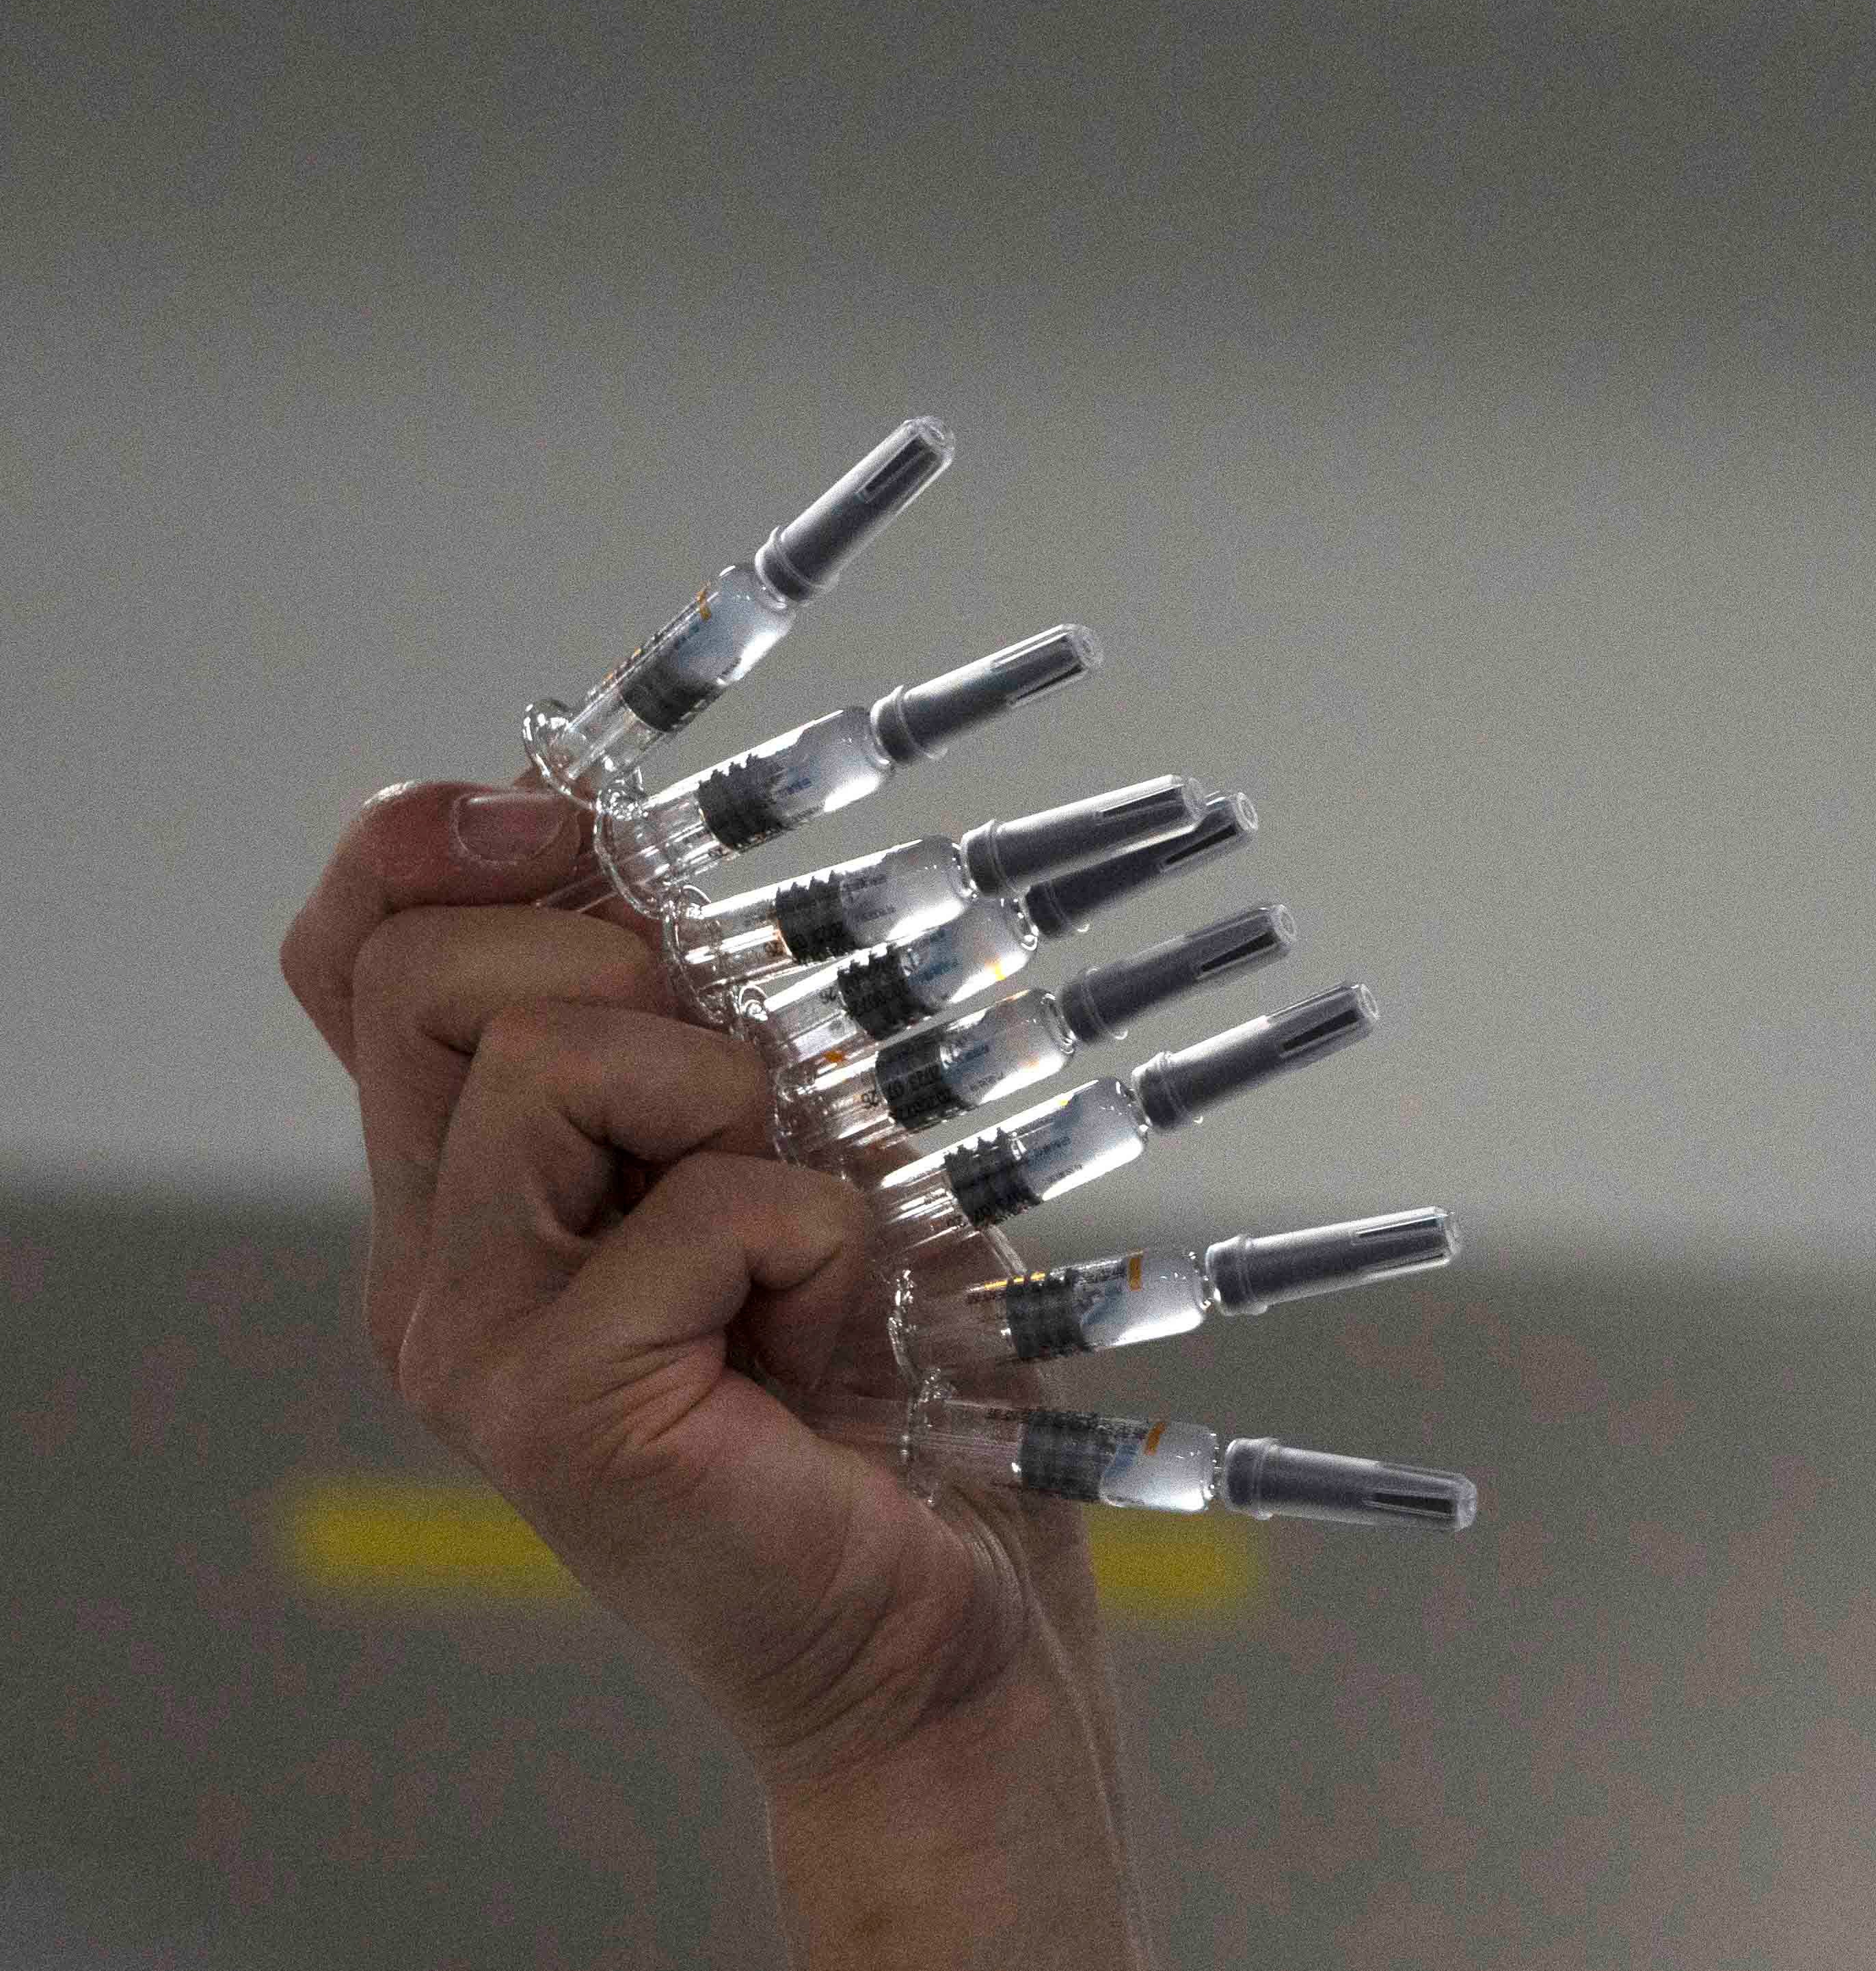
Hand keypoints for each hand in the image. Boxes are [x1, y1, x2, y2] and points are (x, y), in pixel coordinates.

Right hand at [286, 779, 1149, 1966]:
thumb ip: (710, 1022)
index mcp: (473, 1183)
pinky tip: (830, 1334)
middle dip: (620, 962)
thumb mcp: (801, 1144)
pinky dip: (819, 1235)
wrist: (945, 1615)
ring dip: (733, 1098)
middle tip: (744, 1089)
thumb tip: (664, 852)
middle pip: (428, 974)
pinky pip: (704, 1206)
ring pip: (543, 1058)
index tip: (578, 831)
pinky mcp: (560, 1413)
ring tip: (799, 1228)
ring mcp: (475, 1345)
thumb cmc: (891, 1382)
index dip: (443, 843)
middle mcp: (434, 1261)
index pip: (360, 952)